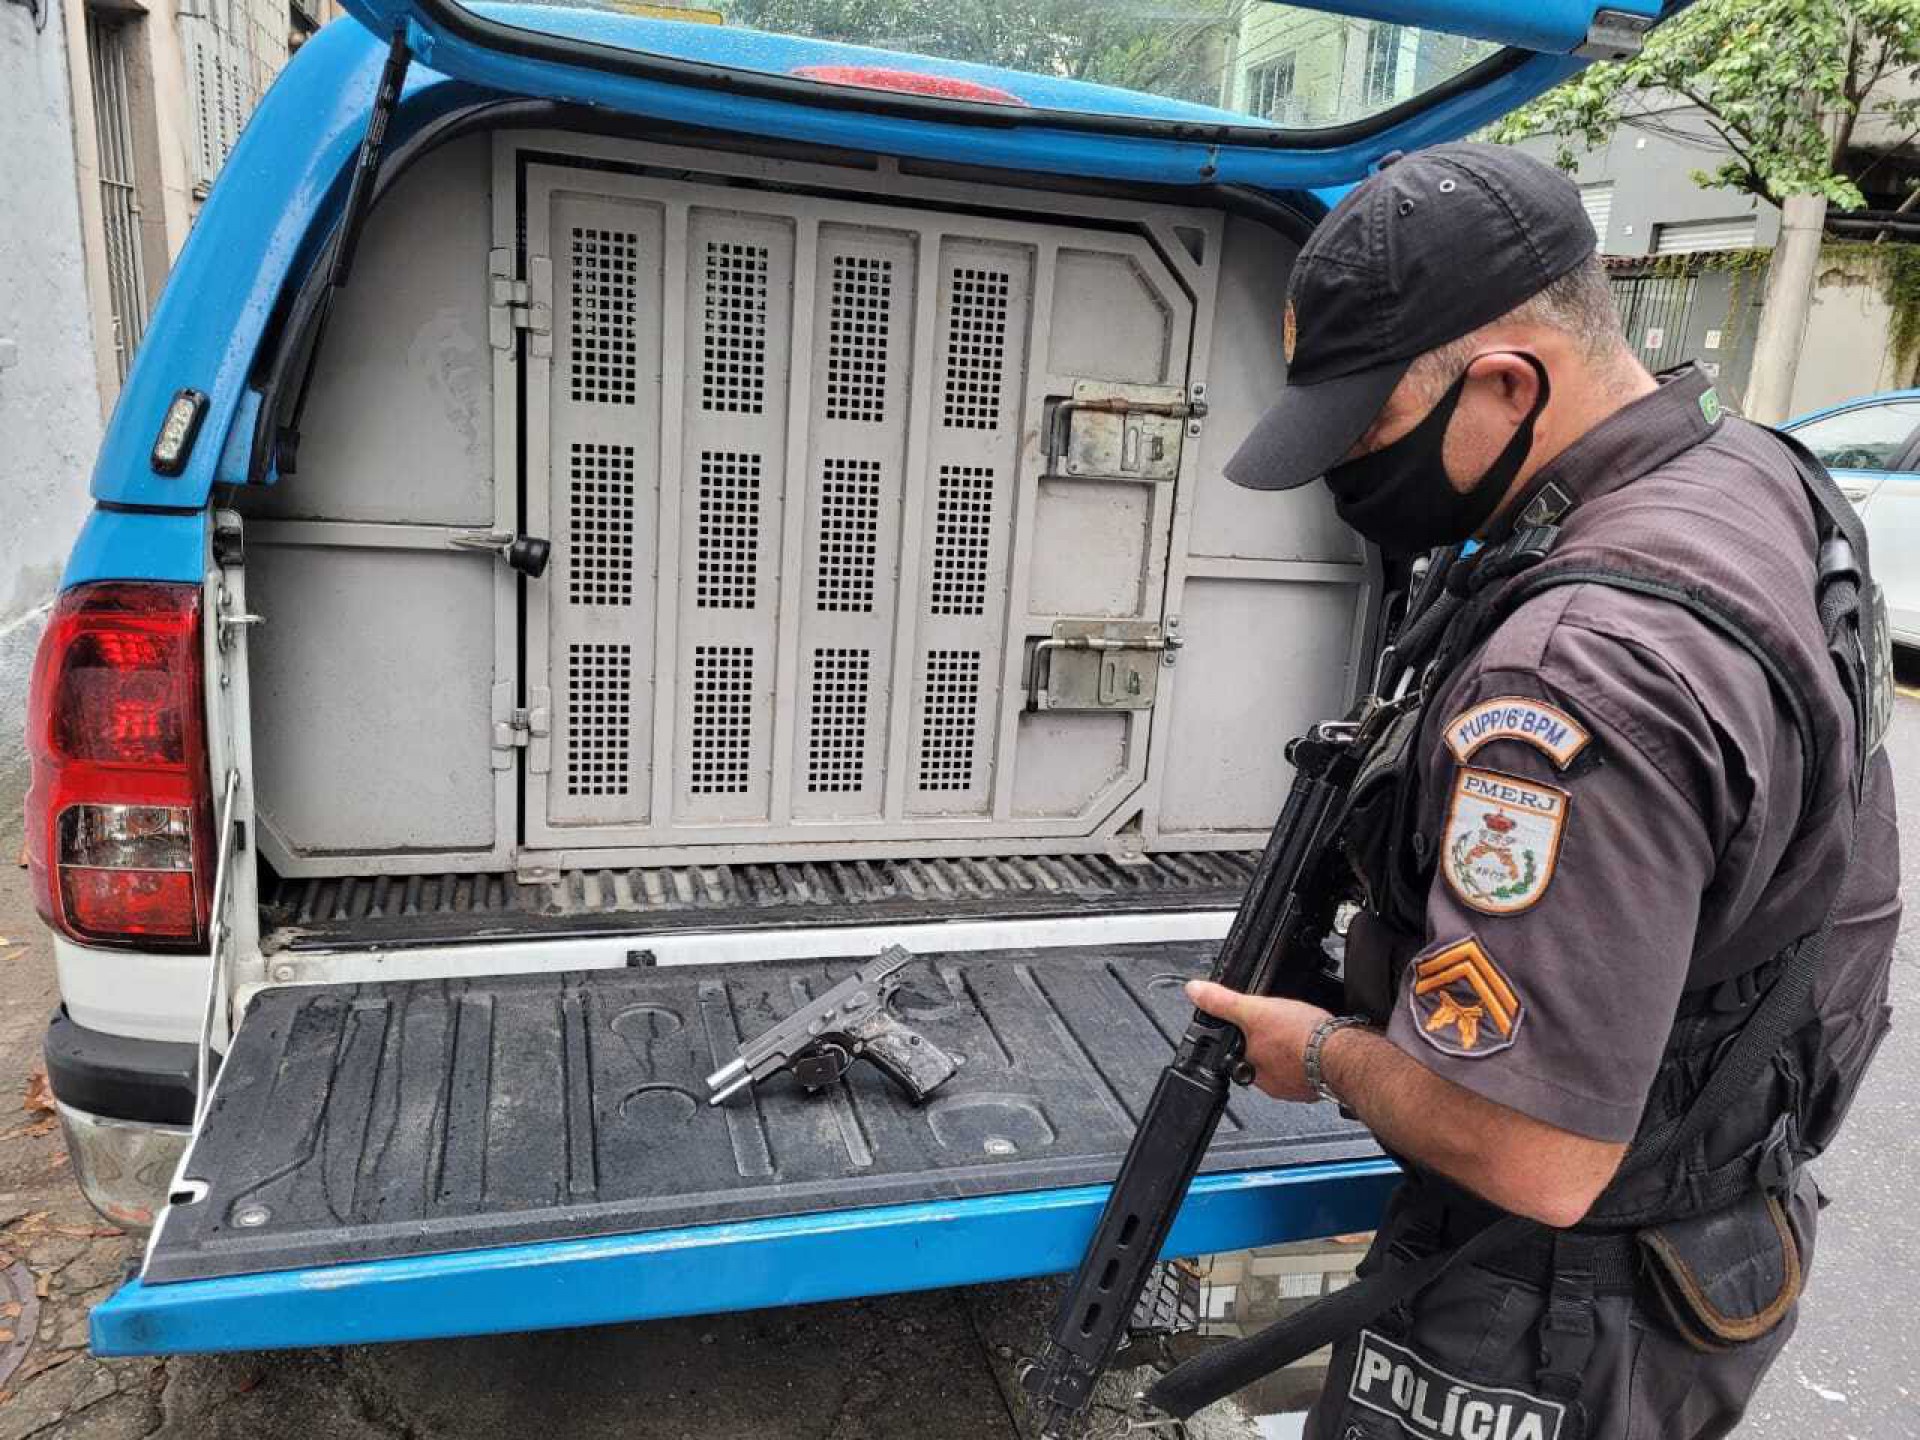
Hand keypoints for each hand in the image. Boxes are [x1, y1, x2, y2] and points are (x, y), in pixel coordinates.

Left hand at [1185, 981, 1331, 1102]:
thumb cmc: (1301, 1036)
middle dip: (1270, 1045)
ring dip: (1293, 1052)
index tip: (1255, 1028)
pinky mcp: (1320, 1085)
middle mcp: (1273, 1084)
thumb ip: (1223, 1002)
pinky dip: (1313, 1059)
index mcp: (1253, 1069)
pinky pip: (1312, 1071)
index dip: (1245, 1038)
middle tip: (1281, 1028)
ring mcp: (1298, 1087)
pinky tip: (1318, 1046)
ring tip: (1300, 1035)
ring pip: (1288, 1066)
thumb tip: (1195, 991)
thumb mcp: (1255, 1009)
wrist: (1341, 1052)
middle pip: (1264, 1061)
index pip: (1240, 1053)